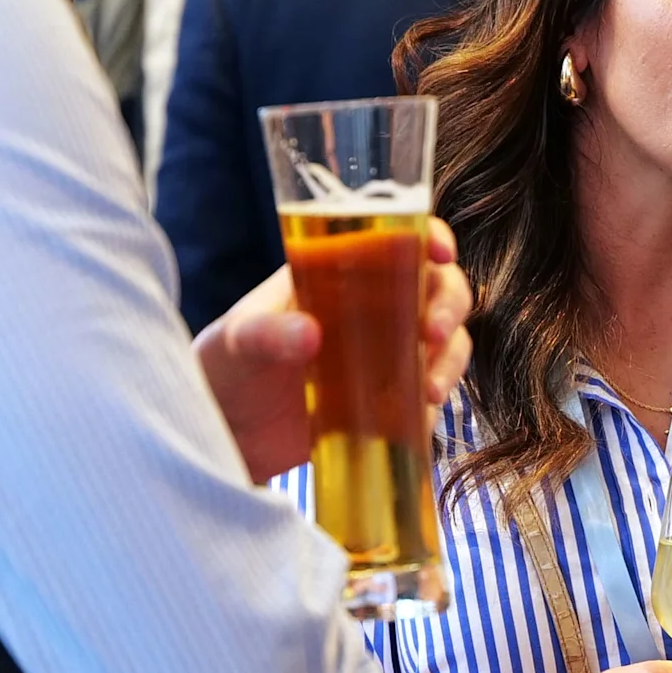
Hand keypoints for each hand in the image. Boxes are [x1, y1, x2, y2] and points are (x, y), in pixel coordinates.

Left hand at [198, 216, 475, 483]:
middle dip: (449, 304)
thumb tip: (310, 334)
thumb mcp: (233, 344)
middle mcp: (370, 306)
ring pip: (444, 341)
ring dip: (450, 358)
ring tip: (428, 389)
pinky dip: (437, 402)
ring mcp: (384, 354)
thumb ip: (265, 334)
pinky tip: (421, 414)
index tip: (439, 252)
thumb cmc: (221, 371)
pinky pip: (429, 393)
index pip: (396, 237)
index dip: (428, 236)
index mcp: (336, 271)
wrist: (222, 436)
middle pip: (438, 287)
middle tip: (430, 332)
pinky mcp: (388, 400)